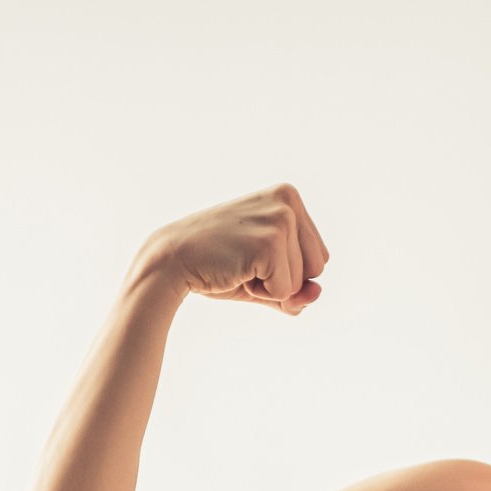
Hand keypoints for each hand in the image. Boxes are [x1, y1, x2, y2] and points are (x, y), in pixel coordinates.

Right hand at [138, 185, 328, 313]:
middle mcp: (288, 200)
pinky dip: (261, 293)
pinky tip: (236, 271)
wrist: (172, 260)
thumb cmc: (218, 265)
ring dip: (270, 286)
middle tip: (244, 261)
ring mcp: (280, 219)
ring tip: (239, 264)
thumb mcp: (265, 274)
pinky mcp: (270, 242)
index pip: (318, 256)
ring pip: (302, 282)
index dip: (288, 271)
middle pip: (317, 268)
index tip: (252, 255)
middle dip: (284, 279)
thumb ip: (297, 288)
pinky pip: (285, 292)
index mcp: (288, 197)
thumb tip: (317, 292)